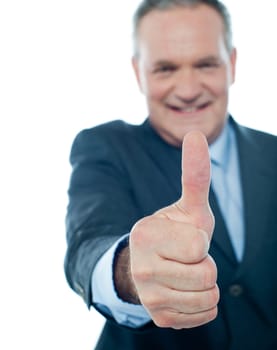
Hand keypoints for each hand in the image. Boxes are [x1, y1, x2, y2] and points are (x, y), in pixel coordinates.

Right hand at [129, 131, 217, 328]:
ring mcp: (149, 297)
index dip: (199, 240)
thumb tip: (196, 133)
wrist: (149, 264)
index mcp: (145, 234)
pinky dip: (203, 303)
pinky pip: (206, 315)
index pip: (198, 245)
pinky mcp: (159, 318)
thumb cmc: (174, 232)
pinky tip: (184, 291)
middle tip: (186, 257)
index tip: (183, 237)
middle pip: (206, 275)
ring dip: (205, 283)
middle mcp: (141, 267)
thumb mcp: (187, 205)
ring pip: (209, 297)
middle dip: (204, 263)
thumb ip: (194, 174)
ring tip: (185, 272)